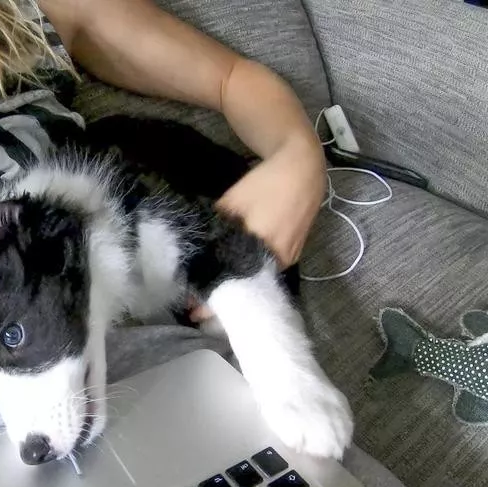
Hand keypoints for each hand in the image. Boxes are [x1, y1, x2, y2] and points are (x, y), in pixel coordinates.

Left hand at [190, 136, 325, 323]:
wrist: (302, 168)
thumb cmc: (264, 185)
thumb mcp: (230, 204)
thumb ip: (214, 230)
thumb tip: (195, 253)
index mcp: (262, 251)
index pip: (232, 286)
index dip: (212, 301)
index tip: (191, 311)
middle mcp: (278, 261)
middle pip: (246, 287)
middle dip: (223, 294)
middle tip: (197, 302)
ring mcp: (289, 258)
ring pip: (258, 279)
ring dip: (238, 284)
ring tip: (213, 289)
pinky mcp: (294, 252)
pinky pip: (268, 269)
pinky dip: (251, 272)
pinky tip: (236, 271)